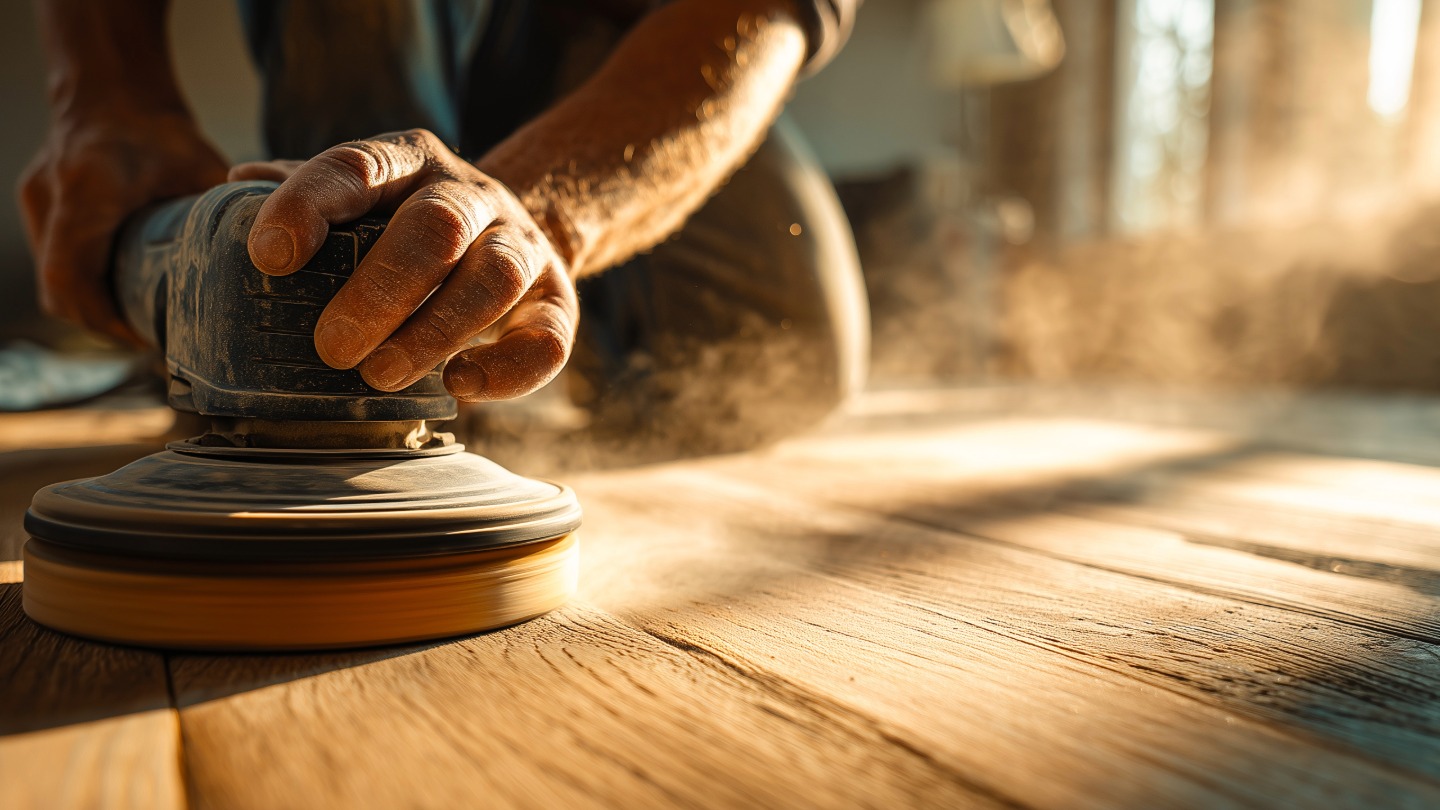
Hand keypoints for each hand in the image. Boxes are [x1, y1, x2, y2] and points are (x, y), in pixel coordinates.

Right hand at [19, 111, 228, 342]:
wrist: (114, 89)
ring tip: (139, 322)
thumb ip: (225, 213)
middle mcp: (51, 198)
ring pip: (52, 283)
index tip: (147, 337)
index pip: (74, 277)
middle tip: (150, 337)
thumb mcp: (200, 170)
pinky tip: (122, 294)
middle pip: (59, 292)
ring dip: (91, 309)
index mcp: (88, 191)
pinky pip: (54, 264)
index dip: (107, 319)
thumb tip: (266, 260)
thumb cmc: (161, 131)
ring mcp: (38, 202)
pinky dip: (84, 287)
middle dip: (104, 323)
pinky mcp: (39, 206)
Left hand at [231, 129, 578, 401]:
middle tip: (332, 348)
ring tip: (381, 376)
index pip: (355, 167)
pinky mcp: (557, 301)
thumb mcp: (361, 198)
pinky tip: (460, 387)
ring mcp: (521, 246)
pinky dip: (508, 370)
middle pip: (436, 227)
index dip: (310, 207)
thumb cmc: (407, 226)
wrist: (513, 232)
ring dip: (435, 332)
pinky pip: (548, 337)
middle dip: (380, 291)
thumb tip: (237, 189)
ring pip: (494, 278)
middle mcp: (470, 195)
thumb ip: (307, 194)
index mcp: (407, 162)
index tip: (269, 257)